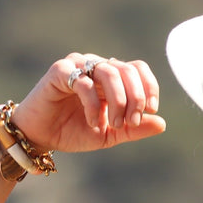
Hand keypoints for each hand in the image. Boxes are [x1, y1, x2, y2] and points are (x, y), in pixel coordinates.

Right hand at [10, 53, 166, 152]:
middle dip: (135, 98)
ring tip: (114, 123)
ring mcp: (78, 67)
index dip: (149, 87)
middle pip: (127, 70)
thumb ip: (134, 129)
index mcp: (111, 79)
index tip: (151, 110)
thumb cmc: (75, 131)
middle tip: (131, 122)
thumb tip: (161, 123)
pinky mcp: (60, 72)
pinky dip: (94, 104)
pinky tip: (93, 122)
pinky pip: (84, 81)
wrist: (41, 136)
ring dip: (118, 100)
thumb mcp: (111, 135)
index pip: (137, 69)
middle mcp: (96, 67)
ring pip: (109, 71)